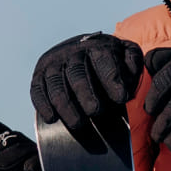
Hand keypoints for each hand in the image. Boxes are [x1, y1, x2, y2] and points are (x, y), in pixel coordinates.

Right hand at [29, 33, 143, 133]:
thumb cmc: (107, 60)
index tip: (122, 98)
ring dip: (65, 105)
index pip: (104, 61)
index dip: (112, 79)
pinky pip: (37, 90)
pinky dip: (43, 104)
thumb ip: (132, 62)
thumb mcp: (125, 54)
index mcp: (96, 46)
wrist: (78, 50)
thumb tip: (128, 77)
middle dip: (86, 93)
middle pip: (77, 73)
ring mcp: (53, 64)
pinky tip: (51, 118)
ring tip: (78, 123)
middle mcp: (72, 53)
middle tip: (96, 111)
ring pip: (56, 84)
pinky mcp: (38, 76)